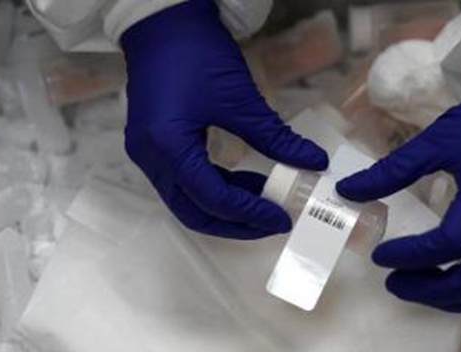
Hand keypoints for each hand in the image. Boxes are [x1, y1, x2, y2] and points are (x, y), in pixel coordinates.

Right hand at [120, 0, 326, 238]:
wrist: (162, 19)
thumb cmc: (197, 52)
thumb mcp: (240, 98)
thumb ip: (276, 137)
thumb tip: (313, 162)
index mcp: (167, 146)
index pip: (213, 198)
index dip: (250, 214)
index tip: (282, 218)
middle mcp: (150, 157)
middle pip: (193, 211)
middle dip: (235, 223)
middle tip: (272, 221)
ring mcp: (147, 152)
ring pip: (187, 200)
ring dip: (225, 206)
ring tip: (264, 200)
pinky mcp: (153, 144)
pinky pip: (184, 181)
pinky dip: (214, 186)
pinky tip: (245, 179)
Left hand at [337, 83, 460, 311]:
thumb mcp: (438, 139)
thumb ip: (394, 170)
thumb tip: (349, 191)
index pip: (448, 243)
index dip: (410, 256)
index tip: (380, 255)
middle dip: (431, 291)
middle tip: (395, 283)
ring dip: (456, 299)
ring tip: (420, 290)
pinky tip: (456, 289)